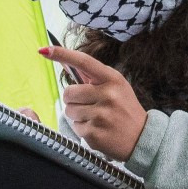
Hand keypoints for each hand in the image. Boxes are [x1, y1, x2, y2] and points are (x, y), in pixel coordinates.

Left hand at [39, 46, 146, 161]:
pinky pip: (75, 127)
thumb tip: (66, 63)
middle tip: (88, 105)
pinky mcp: (94, 134)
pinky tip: (97, 129)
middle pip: (69, 92)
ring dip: (77, 115)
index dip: (62, 54)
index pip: (84, 61)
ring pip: (69, 111)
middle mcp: (107, 95)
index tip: (45, 50)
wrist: (143, 138)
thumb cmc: (125, 109)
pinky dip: (82, 129)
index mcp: (112, 79)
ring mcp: (101, 115)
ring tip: (95, 118)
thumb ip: (93, 77)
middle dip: (73, 99)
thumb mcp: (116, 87)